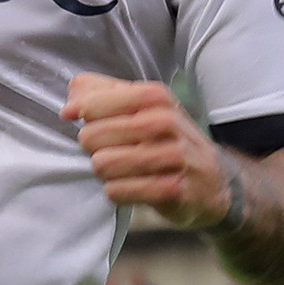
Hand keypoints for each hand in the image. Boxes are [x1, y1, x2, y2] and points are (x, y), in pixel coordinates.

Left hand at [68, 76, 229, 230]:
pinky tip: (126, 187)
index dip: (81, 113)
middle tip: (108, 150)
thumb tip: (68, 106)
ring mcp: (172, 157)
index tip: (80, 120)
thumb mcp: (142, 107)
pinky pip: (118, 190)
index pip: (97, 101)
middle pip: (93, 135)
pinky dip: (115, 191)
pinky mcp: (172, 189)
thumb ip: (101, 93)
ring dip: (103, 171)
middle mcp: (166, 123)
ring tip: (117, 170)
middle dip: (92, 147)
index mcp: (156, 97)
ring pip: (103, 164)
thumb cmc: (167, 139)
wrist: (215, 180)